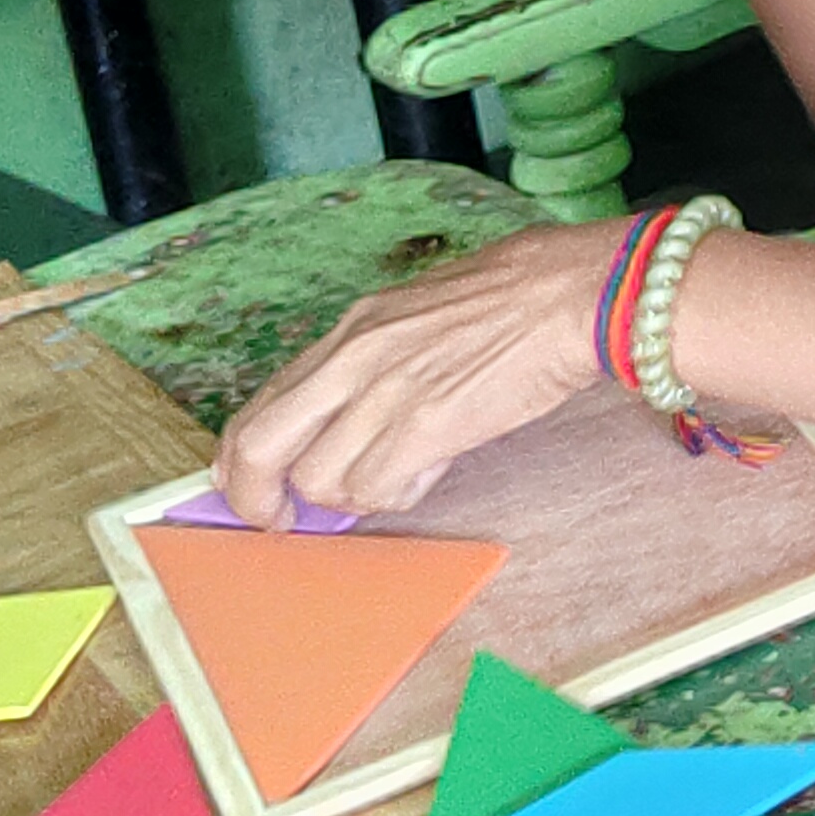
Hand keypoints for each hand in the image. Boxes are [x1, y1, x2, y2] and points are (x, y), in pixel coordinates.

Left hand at [213, 220, 620, 525]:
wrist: (571, 292)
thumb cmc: (515, 297)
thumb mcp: (418, 314)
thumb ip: (374, 364)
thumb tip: (351, 424)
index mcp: (351, 330)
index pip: (261, 404)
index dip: (243, 461)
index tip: (255, 489)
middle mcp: (353, 359)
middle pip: (260, 446)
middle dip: (257, 499)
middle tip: (280, 523)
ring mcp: (385, 392)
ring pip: (320, 481)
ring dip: (352, 496)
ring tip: (397, 476)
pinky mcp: (425, 426)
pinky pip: (375, 490)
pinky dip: (395, 496)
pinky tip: (428, 472)